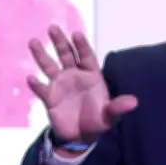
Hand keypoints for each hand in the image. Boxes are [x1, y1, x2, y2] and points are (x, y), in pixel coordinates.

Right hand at [26, 25, 137, 144]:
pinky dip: (37, 84)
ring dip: (42, 55)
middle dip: (60, 42)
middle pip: (67, 55)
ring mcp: (60, 85)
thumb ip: (118, 107)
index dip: (82, 45)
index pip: (86, 56)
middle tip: (53, 28)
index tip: (76, 34)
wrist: (80, 137)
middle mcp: (75, 75)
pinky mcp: (49, 98)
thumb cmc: (98, 121)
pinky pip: (42, 88)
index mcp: (91, 76)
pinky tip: (31, 78)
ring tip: (33, 42)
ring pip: (50, 66)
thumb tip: (134, 102)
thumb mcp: (110, 116)